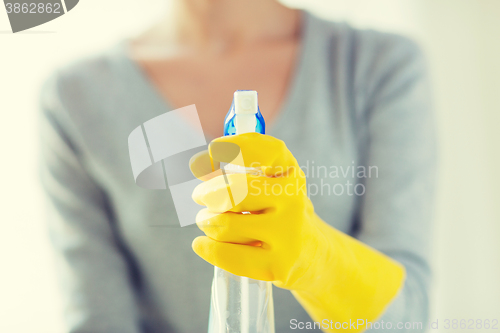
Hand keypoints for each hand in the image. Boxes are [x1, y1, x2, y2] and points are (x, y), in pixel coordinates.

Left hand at [190, 132, 328, 289]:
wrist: (310, 251)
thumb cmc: (278, 208)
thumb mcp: (268, 179)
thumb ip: (234, 165)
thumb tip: (198, 165)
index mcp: (290, 172)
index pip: (267, 150)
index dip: (234, 147)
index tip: (212, 152)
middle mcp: (293, 199)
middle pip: (235, 191)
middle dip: (207, 193)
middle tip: (200, 196)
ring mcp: (288, 233)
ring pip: (225, 225)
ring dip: (206, 222)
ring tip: (208, 222)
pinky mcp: (279, 265)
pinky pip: (227, 254)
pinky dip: (207, 247)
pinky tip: (201, 243)